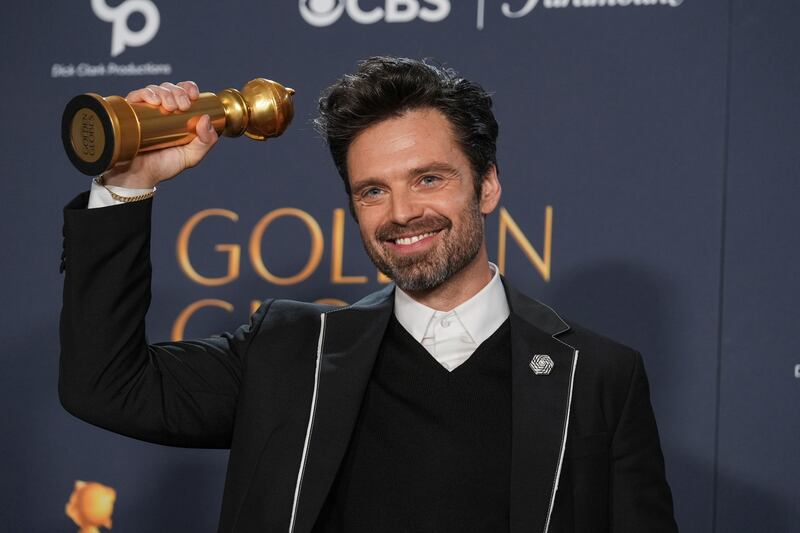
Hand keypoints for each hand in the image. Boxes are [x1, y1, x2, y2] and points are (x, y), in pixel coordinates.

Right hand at [101, 81, 218, 188]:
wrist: (139, 176)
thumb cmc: (163, 166)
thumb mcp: (192, 156)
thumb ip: (206, 141)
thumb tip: (206, 118)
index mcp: (176, 115)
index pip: (183, 92)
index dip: (189, 88)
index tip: (194, 95)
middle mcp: (160, 110)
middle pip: (170, 88)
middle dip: (179, 92)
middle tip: (183, 106)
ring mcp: (144, 110)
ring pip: (155, 88)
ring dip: (166, 92)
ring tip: (170, 107)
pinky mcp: (129, 112)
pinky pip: (136, 95)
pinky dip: (147, 93)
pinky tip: (155, 101)